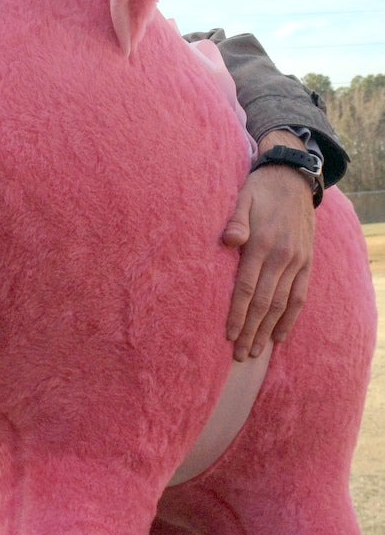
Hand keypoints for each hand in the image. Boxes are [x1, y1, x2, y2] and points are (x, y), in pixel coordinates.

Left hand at [223, 131, 315, 360]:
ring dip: (267, 330)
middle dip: (250, 330)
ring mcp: (297, 262)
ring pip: (280, 304)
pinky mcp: (306, 263)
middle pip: (263, 302)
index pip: (246, 288)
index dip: (237, 314)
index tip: (228, 336)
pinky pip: (299, 296)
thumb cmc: (259, 190)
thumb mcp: (242, 198)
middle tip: (238, 356)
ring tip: (255, 352)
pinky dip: (289, 318)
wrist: (293, 178)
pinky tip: (279, 336)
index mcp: (261, 244)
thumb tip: (229, 241)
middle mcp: (281, 257)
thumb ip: (235, 221)